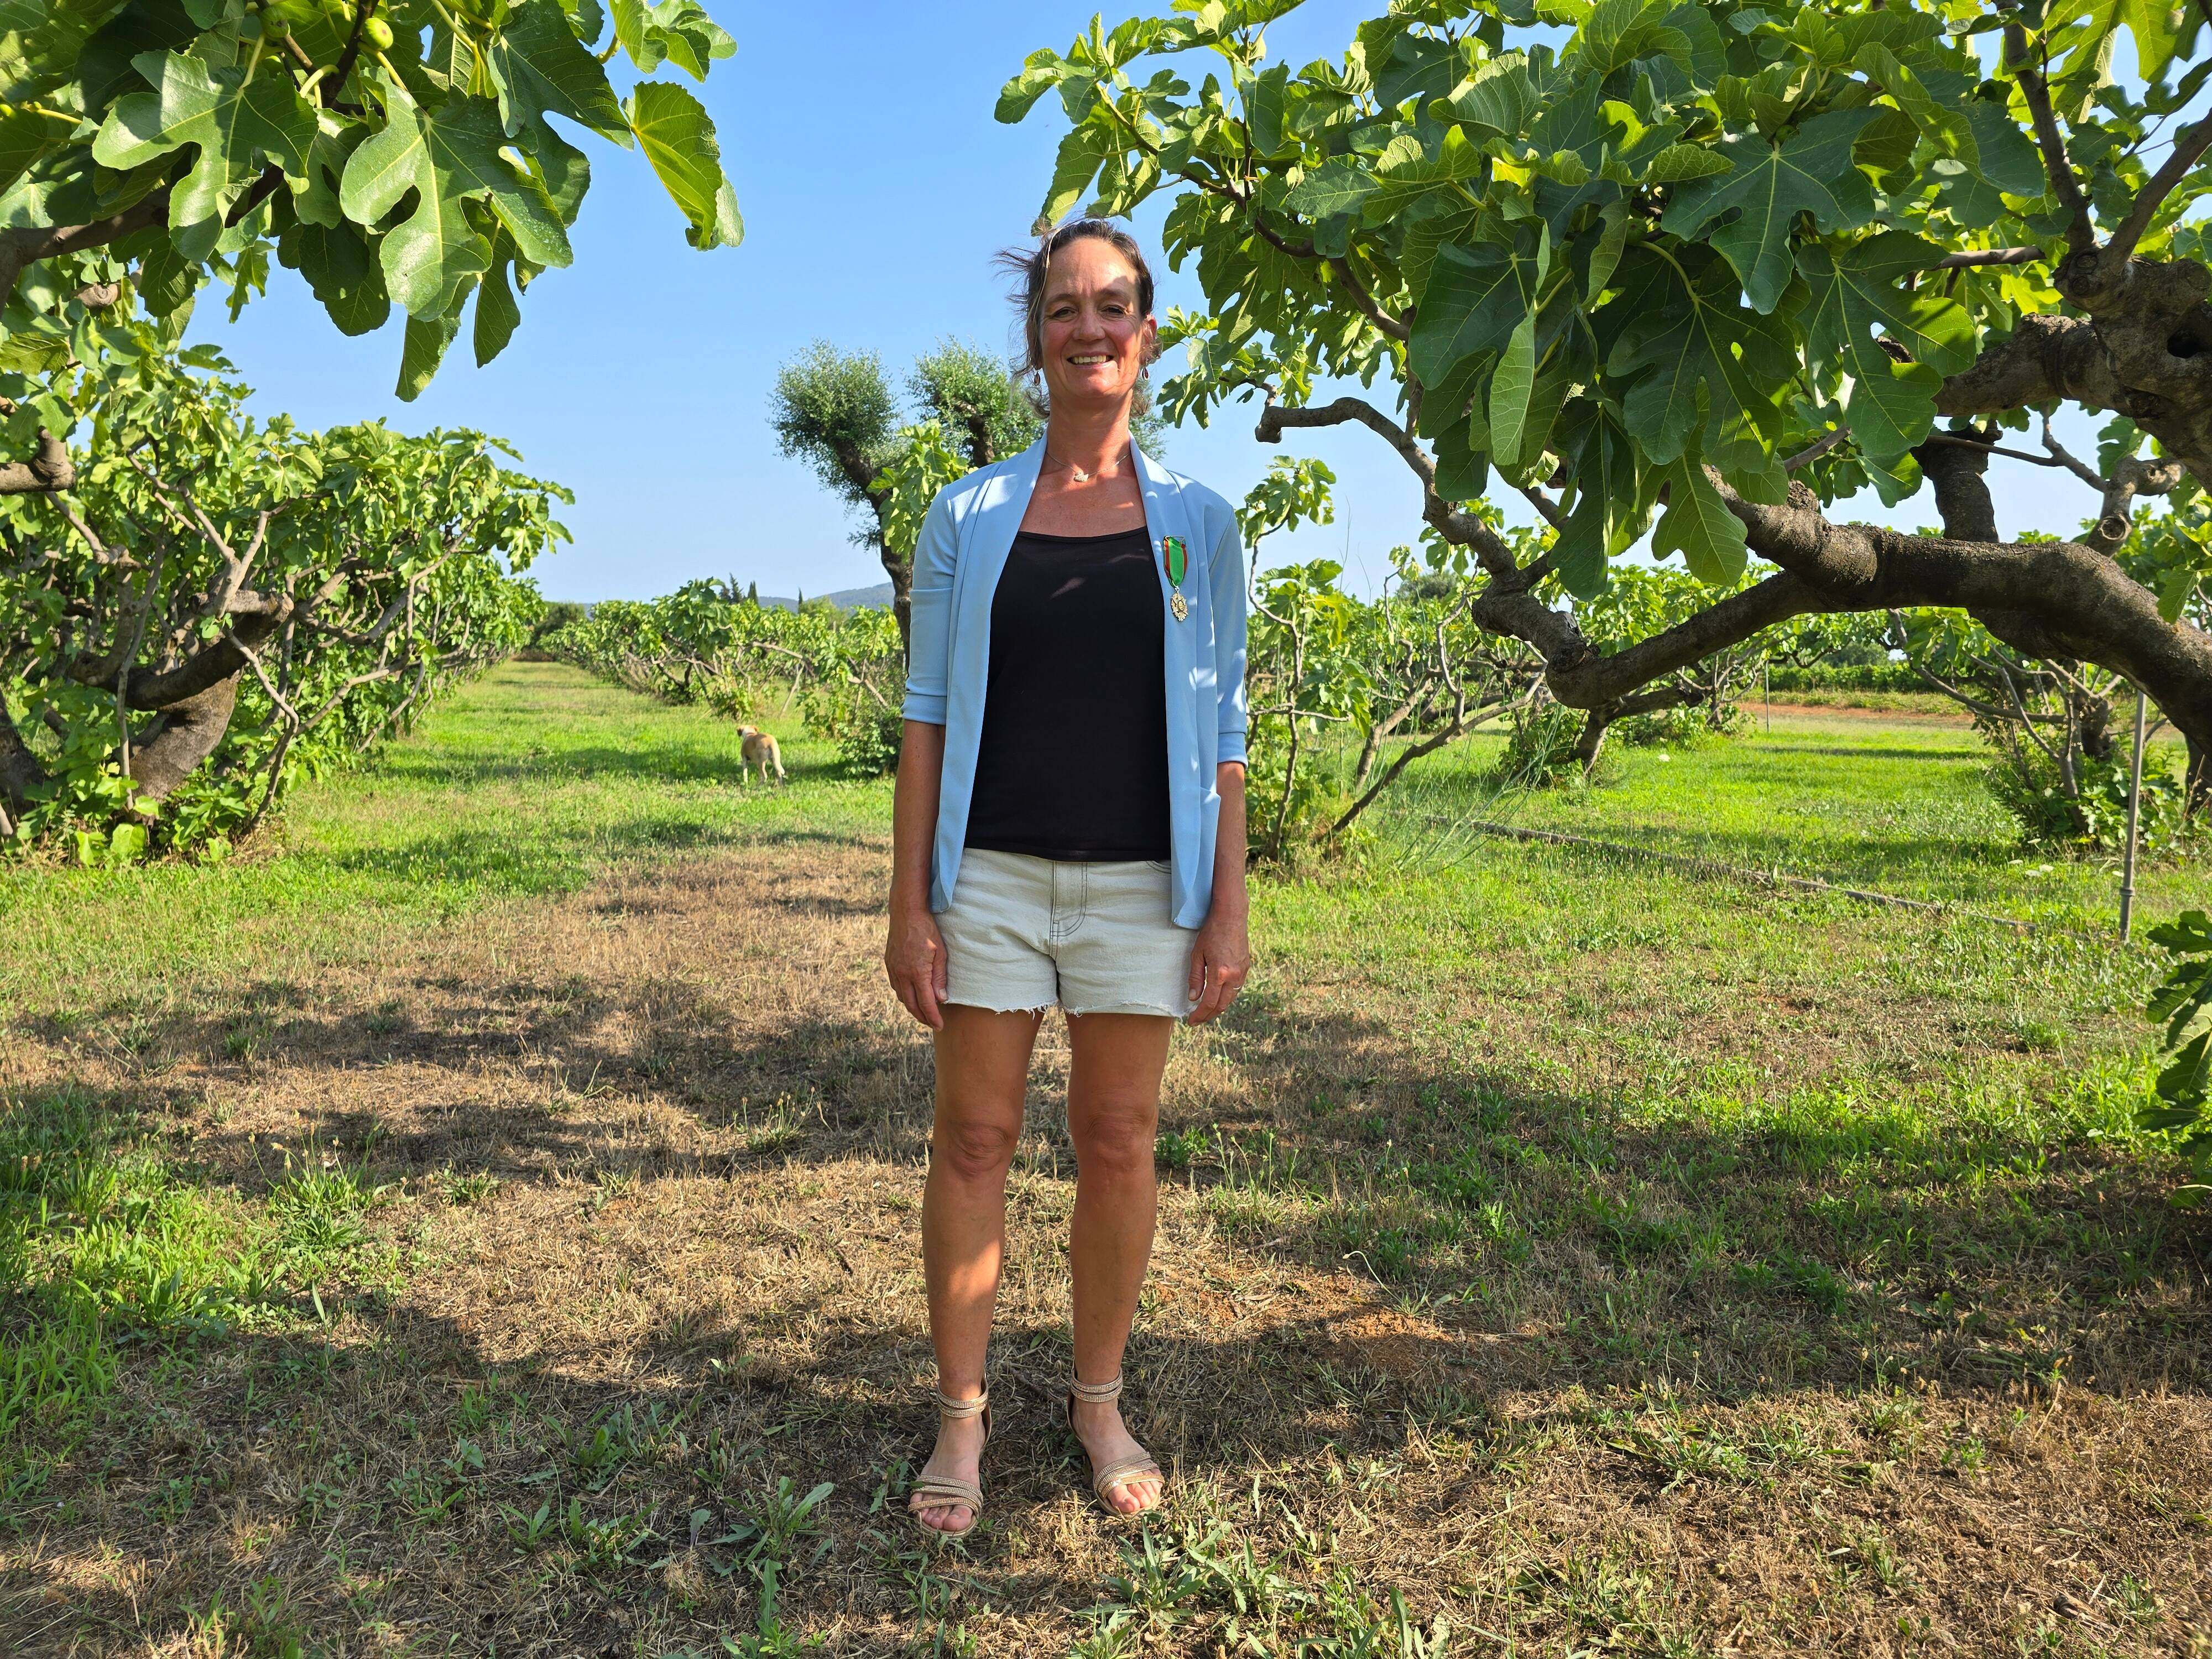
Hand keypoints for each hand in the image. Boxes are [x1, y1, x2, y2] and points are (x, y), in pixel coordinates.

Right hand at [885, 904, 948, 1028]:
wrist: (906, 912)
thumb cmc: (927, 930)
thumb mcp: (940, 953)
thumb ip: (940, 977)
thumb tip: (941, 999)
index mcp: (917, 973)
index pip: (926, 1003)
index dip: (933, 1017)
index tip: (939, 1026)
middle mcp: (902, 974)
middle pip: (911, 1005)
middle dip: (922, 1017)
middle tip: (932, 1024)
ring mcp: (893, 969)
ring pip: (902, 997)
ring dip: (912, 1007)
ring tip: (923, 1012)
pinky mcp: (889, 963)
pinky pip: (895, 986)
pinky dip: (904, 995)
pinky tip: (911, 995)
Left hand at [1185, 905, 1249, 1024]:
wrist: (1231, 917)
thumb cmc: (1211, 932)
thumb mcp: (1197, 954)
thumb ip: (1195, 978)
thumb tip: (1193, 998)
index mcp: (1219, 973)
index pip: (1209, 1003)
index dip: (1199, 1015)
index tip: (1191, 1021)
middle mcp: (1233, 976)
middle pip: (1222, 1005)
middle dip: (1209, 1015)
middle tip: (1197, 1019)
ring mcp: (1242, 972)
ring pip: (1230, 999)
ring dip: (1218, 1007)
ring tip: (1206, 1010)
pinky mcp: (1246, 968)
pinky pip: (1236, 988)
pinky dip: (1226, 996)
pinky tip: (1218, 996)